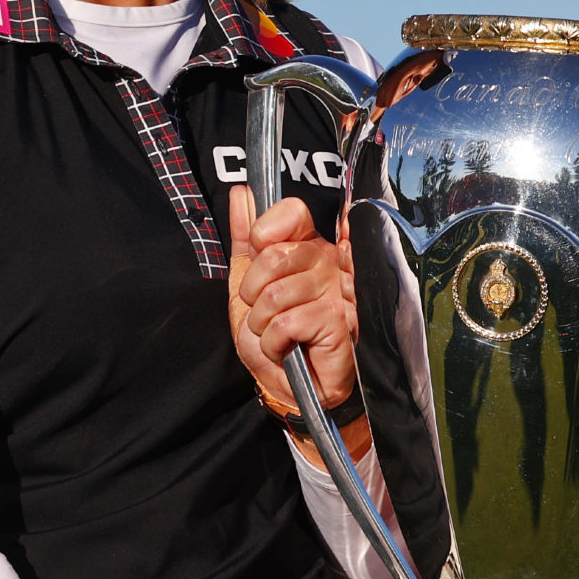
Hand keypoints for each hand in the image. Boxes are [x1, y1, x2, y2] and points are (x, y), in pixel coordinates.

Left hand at [229, 188, 357, 414]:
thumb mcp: (247, 283)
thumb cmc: (275, 335)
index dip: (267, 230)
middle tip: (264, 312)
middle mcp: (327, 262)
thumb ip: (244, 238)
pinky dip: (274, 344)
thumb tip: (241, 192)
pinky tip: (288, 348)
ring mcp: (336, 291)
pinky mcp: (338, 322)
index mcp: (307, 247)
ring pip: (275, 295)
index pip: (293, 212)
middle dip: (252, 293)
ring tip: (275, 334)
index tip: (260, 251)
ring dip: (262, 325)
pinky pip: (286, 324)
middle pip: (274, 256)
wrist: (292, 385)